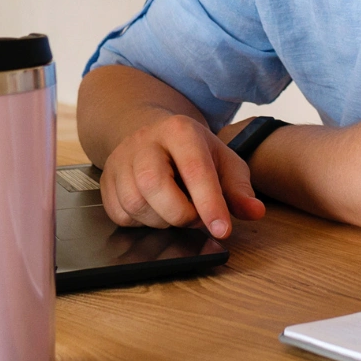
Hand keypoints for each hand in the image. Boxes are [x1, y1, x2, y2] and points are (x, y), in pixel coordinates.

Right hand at [99, 113, 267, 238]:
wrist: (156, 137)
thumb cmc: (195, 153)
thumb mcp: (223, 163)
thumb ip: (239, 189)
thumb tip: (255, 212)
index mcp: (180, 131)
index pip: (195, 170)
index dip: (210, 204)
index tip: (223, 230)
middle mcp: (145, 141)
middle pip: (154, 186)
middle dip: (180, 214)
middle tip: (196, 218)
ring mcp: (120, 160)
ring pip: (134, 203)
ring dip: (161, 220)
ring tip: (176, 210)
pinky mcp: (105, 180)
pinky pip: (119, 214)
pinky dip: (141, 223)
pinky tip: (156, 211)